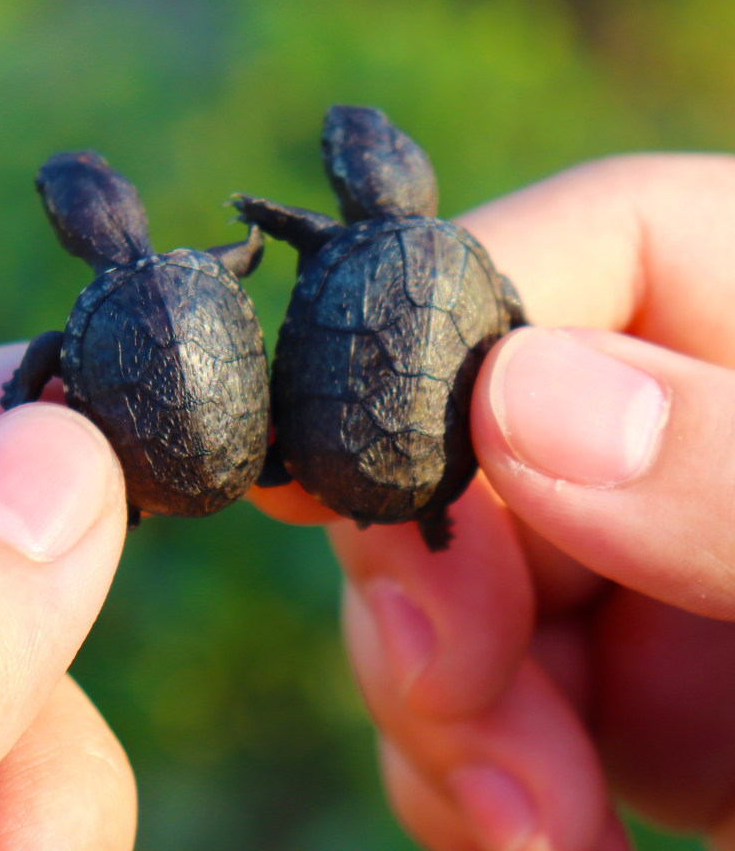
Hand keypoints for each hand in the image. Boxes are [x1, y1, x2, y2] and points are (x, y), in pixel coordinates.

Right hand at [252, 152, 734, 850]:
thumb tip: (516, 400)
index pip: (584, 246)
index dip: (436, 336)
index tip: (341, 477)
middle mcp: (696, 423)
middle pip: (472, 435)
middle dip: (430, 576)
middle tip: (453, 703)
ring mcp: (648, 557)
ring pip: (450, 576)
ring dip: (443, 704)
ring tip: (521, 824)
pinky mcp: (630, 685)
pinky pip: (485, 692)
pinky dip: (470, 769)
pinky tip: (527, 835)